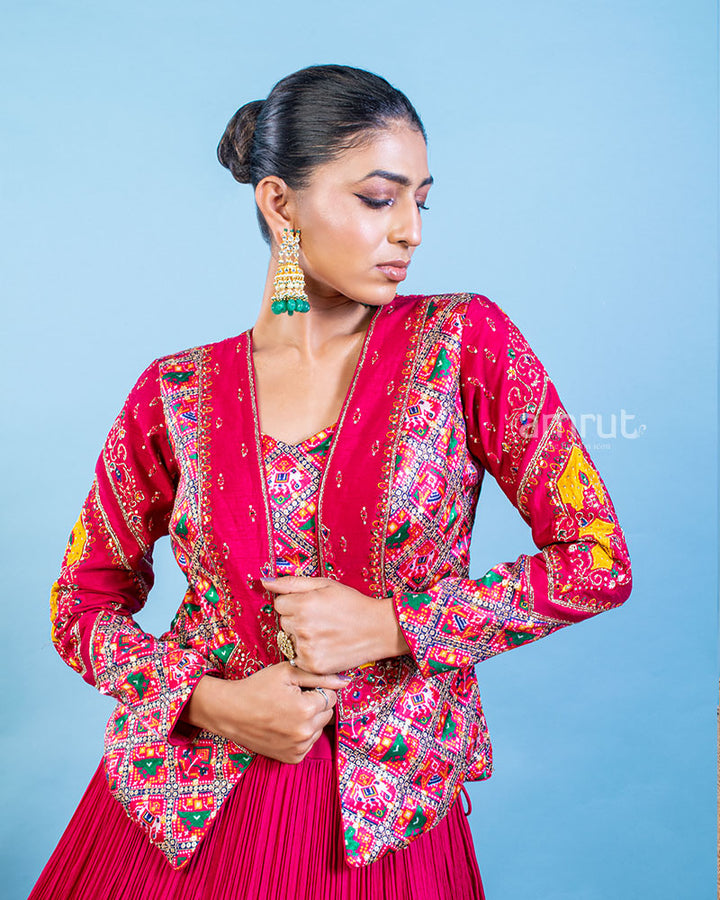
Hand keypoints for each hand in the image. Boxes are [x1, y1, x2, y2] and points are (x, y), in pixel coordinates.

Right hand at [182, 664, 348, 763]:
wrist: (229, 712)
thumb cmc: (257, 687)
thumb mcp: (286, 672)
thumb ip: (319, 676)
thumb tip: (345, 682)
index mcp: (306, 709)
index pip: (331, 696)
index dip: (316, 689)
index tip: (298, 689)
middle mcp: (304, 732)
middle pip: (327, 713)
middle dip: (315, 704)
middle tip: (292, 699)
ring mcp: (298, 748)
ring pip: (319, 729)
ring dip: (309, 720)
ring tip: (286, 712)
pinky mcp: (291, 758)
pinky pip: (308, 743)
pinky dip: (301, 734)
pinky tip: (284, 726)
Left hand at [261, 575, 408, 674]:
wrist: (379, 629)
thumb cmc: (352, 603)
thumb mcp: (324, 584)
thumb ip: (291, 583)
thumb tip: (264, 582)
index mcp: (303, 605)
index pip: (279, 604)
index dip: (295, 603)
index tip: (312, 606)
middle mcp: (302, 628)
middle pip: (283, 623)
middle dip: (297, 620)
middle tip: (321, 619)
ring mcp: (307, 649)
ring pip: (289, 640)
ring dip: (301, 637)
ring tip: (324, 633)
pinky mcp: (313, 666)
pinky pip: (297, 657)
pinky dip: (308, 654)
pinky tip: (325, 646)